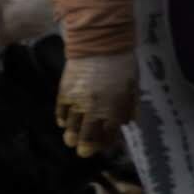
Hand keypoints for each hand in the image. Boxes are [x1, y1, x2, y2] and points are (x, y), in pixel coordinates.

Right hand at [56, 45, 136, 159]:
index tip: (104, 146)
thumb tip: (127, 123)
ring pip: (71, 129)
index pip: (109, 135)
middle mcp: (95, 109)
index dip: (106, 143)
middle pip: (86, 138)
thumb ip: (129, 106)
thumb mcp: (133, 86)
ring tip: (73, 139)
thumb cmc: (123, 63)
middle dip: (86, 148)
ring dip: (73, 136)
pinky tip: (66, 123)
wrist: (101, 43)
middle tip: (85, 151)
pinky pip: (60, 114)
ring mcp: (77, 102)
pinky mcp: (64, 93)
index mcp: (115, 108)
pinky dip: (63, 120)